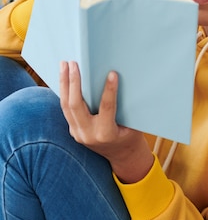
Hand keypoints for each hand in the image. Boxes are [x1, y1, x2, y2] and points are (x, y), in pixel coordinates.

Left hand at [59, 61, 153, 182]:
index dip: (109, 90)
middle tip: (73, 63)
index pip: (106, 107)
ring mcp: (78, 134)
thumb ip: (124, 106)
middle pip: (75, 105)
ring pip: (66, 106)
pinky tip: (65, 78)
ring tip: (64, 65)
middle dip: (73, 82)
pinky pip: (66, 109)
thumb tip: (120, 81)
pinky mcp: (73, 131)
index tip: (112, 73)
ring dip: (64, 84)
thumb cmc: (131, 136)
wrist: (122, 156)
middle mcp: (88, 135)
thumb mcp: (133, 124)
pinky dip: (65, 92)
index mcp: (106, 134)